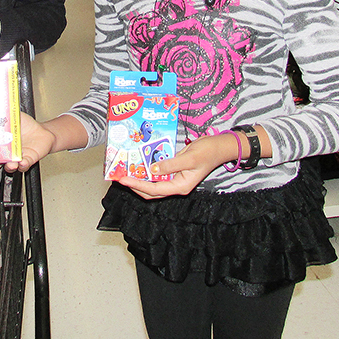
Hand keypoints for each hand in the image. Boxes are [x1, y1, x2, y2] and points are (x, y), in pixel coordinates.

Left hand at [117, 132, 239, 199]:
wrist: (218, 147)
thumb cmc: (207, 152)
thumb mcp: (189, 158)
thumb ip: (171, 165)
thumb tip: (153, 169)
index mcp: (180, 186)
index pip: (154, 190)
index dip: (137, 185)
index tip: (124, 180)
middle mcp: (176, 185)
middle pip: (151, 191)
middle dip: (135, 185)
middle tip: (120, 177)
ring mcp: (175, 179)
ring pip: (153, 183)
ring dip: (140, 179)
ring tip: (125, 172)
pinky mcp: (174, 171)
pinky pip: (158, 174)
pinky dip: (148, 171)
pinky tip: (139, 164)